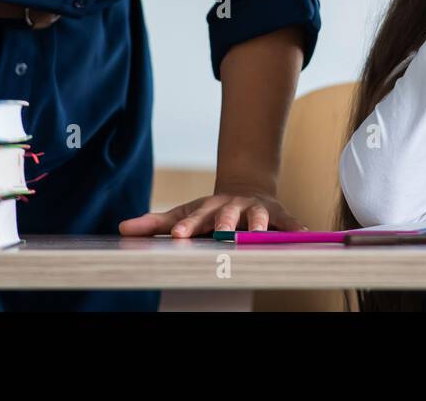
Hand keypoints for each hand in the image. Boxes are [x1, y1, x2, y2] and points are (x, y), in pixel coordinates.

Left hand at [118, 186, 305, 237]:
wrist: (246, 187)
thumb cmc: (210, 210)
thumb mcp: (183, 213)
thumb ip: (154, 223)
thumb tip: (122, 228)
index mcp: (207, 209)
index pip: (194, 218)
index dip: (187, 227)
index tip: (177, 236)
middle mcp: (231, 207)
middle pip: (226, 216)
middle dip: (224, 226)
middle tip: (221, 237)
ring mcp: (255, 209)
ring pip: (257, 217)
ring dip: (258, 226)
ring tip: (258, 234)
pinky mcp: (277, 213)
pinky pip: (288, 220)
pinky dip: (295, 226)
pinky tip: (303, 234)